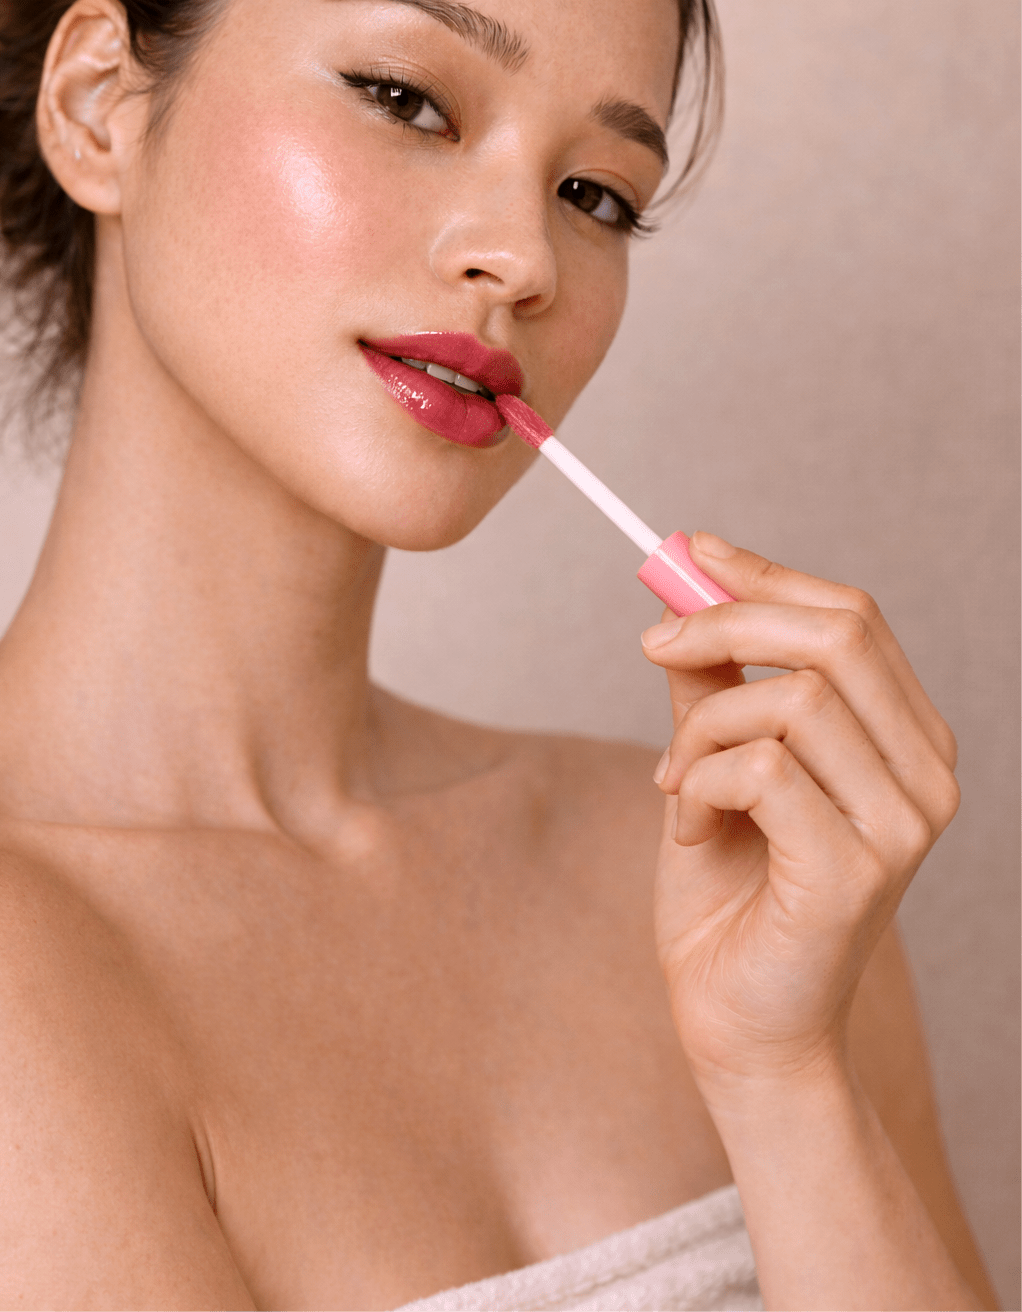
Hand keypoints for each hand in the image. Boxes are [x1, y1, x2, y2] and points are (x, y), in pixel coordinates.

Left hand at [641, 532, 959, 1096]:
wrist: (737, 1025)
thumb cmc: (732, 894)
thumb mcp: (716, 762)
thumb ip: (715, 681)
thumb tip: (687, 580)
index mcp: (906, 738)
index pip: (853, 617)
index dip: (766, 575)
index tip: (690, 552)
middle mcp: (925, 776)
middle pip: (836, 635)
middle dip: (724, 622)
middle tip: (652, 644)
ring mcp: (902, 826)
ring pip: (788, 701)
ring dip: (699, 729)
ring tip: (674, 782)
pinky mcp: (856, 870)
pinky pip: (761, 770)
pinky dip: (698, 781)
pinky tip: (686, 824)